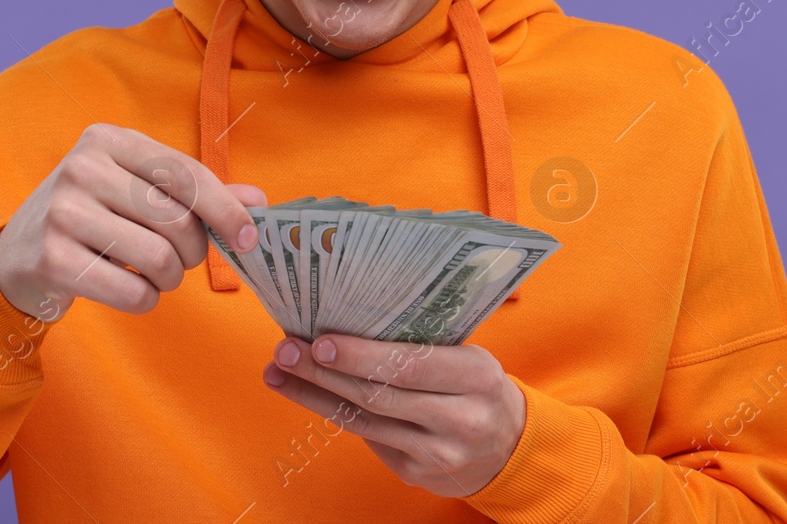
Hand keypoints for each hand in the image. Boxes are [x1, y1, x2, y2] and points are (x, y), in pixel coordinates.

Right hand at [0, 123, 265, 321]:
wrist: (17, 257)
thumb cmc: (94, 218)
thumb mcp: (138, 191)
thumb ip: (198, 194)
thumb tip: (258, 201)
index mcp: (109, 140)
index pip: (185, 173)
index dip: (225, 208)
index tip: (248, 237)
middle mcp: (83, 168)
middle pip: (176, 219)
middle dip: (193, 252)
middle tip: (182, 261)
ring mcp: (64, 212)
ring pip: (158, 258)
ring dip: (170, 279)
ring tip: (156, 275)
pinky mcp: (53, 260)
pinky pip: (132, 292)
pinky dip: (146, 300)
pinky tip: (132, 291)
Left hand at [262, 333, 525, 497]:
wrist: (507, 445)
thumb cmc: (475, 385)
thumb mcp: (468, 356)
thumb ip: (423, 342)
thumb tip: (349, 313)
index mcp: (478, 376)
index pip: (412, 365)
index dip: (362, 356)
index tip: (320, 340)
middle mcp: (461, 419)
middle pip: (379, 394)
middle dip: (324, 372)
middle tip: (285, 350)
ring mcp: (438, 453)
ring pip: (364, 421)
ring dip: (315, 394)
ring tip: (278, 370)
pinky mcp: (417, 473)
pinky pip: (367, 439)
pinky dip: (334, 412)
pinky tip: (307, 393)